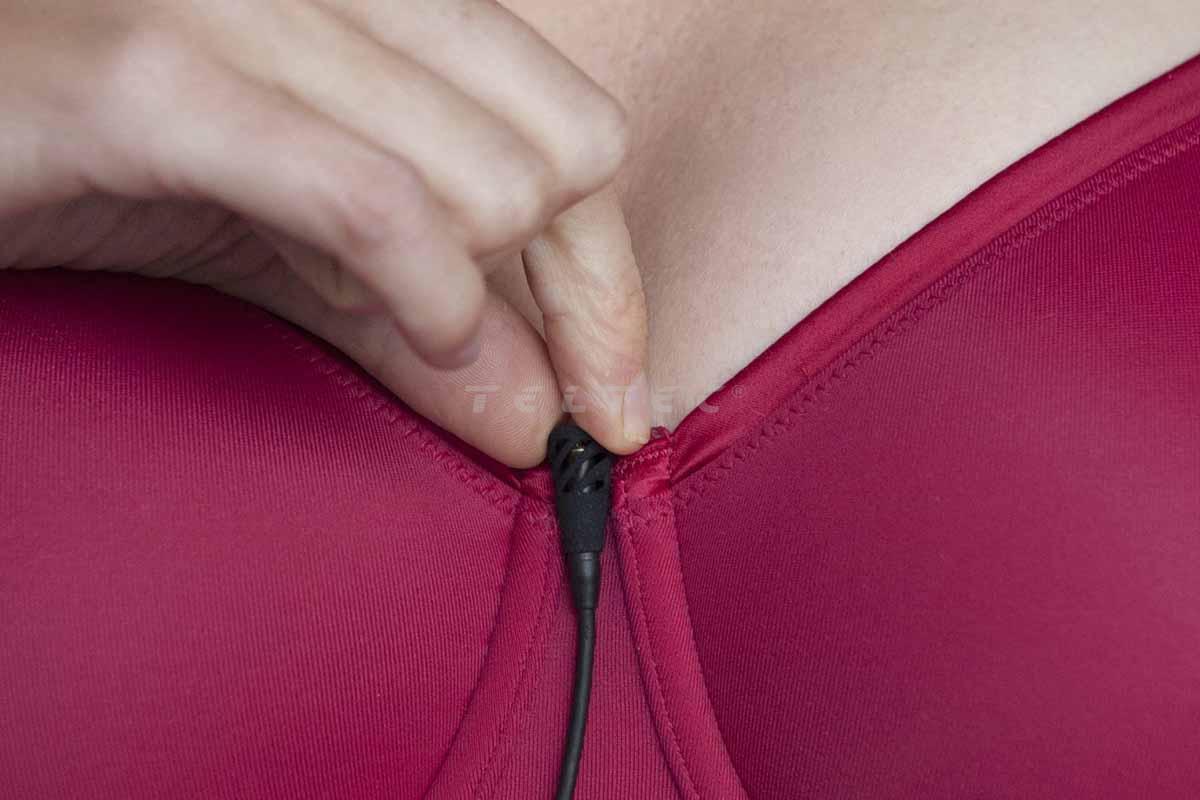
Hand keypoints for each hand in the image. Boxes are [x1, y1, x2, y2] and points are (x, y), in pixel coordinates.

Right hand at [0, 0, 649, 466]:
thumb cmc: (104, 154)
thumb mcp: (297, 243)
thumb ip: (422, 320)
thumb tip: (543, 415)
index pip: (582, 130)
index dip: (610, 281)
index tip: (612, 394)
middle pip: (568, 157)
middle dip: (559, 298)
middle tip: (498, 362)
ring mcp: (249, 10)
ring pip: (491, 182)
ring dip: (464, 298)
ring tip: (373, 310)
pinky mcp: (159, 78)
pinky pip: (374, 203)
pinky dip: (424, 298)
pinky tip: (415, 330)